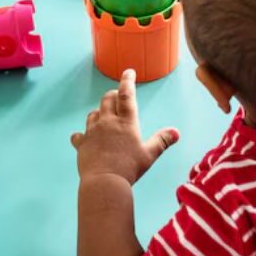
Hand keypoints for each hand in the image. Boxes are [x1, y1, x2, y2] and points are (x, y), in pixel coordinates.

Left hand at [71, 69, 178, 183]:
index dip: (127, 81)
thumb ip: (162, 141)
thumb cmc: (129, 168)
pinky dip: (81, 135)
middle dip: (113, 95)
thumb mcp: (149, 155)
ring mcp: (93, 132)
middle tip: (117, 97)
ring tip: (104, 117)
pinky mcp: (82, 144)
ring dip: (99, 112)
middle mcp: (108, 122)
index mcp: (126, 122)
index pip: (126, 94)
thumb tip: (176, 132)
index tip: (128, 72)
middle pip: (107, 99)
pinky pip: (78, 135)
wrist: (104, 182)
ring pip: (93, 113)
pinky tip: (83, 137)